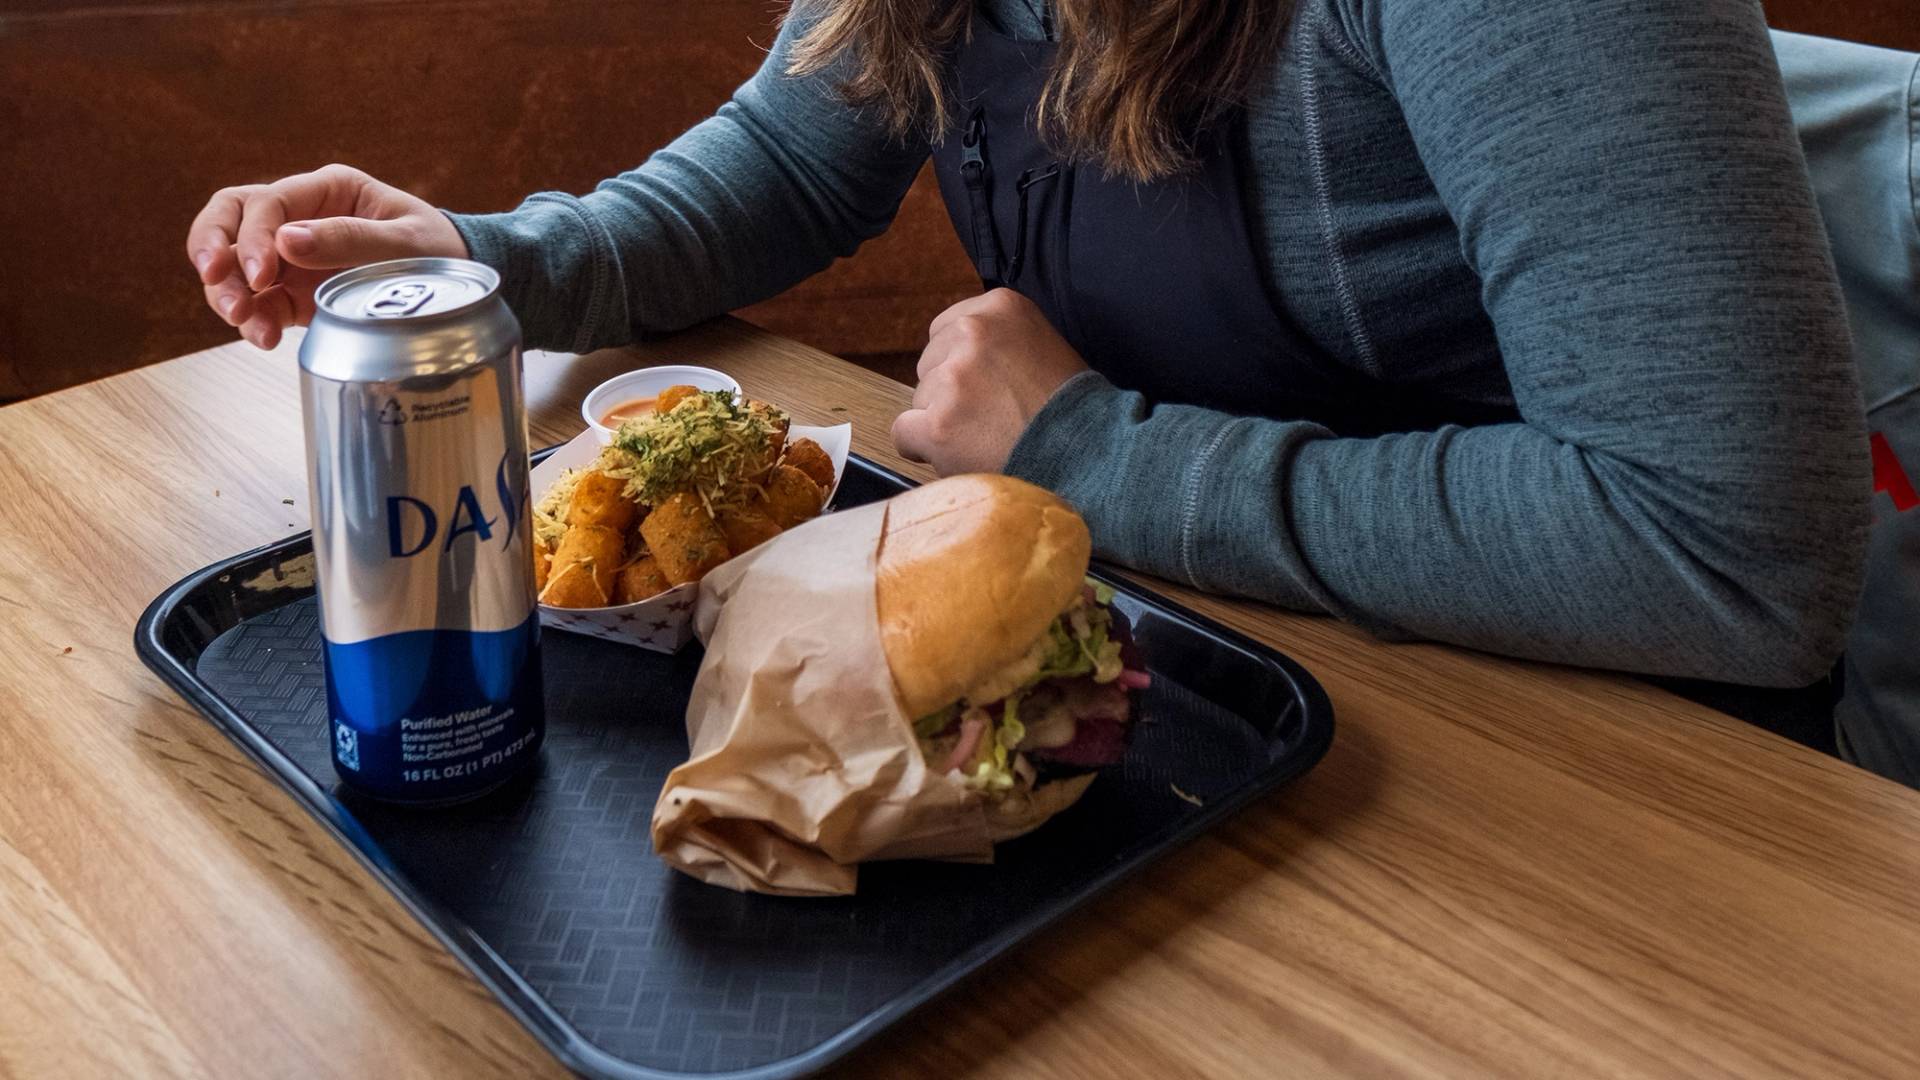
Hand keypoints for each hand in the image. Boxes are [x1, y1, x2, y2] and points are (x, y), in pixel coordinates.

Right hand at [185, 163, 467, 349]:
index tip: (263, 274)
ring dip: (226, 290)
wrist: (460, 283)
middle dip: (212, 247)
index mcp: (328, 190)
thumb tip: (287, 240)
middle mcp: (301, 218)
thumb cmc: (439, 249)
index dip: (254, 236)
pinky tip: (263, 337)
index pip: (267, 202)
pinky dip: (253, 320)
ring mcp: (293, 256)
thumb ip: (351, 238)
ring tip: (242, 319)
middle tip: (216, 279)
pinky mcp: (295, 293)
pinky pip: (259, 303)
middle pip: (230, 218)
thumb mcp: (407, 241)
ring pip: (234, 262)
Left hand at [892, 289, 1090, 474]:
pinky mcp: (938, 422)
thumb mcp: (1043, 343)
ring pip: (920, 399)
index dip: (962, 363)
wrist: (1090, 454)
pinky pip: (903, 433)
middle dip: (950, 390)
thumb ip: (999, 339)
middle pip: (930, 363)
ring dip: (944, 420)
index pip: (947, 329)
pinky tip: (957, 454)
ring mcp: (953, 377)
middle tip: (991, 415)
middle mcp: (973, 332)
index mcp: (1001, 306)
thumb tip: (955, 355)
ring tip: (987, 436)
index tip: (985, 385)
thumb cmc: (1071, 407)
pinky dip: (922, 448)